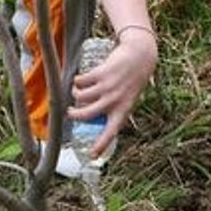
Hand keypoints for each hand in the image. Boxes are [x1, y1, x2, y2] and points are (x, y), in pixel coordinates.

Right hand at [69, 31, 156, 157]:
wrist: (140, 56)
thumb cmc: (133, 79)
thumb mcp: (128, 98)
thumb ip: (115, 108)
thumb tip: (94, 119)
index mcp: (123, 111)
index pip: (111, 132)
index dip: (100, 145)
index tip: (91, 155)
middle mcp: (114, 101)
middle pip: (85, 114)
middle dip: (73, 114)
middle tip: (70, 112)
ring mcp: (107, 87)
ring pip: (80, 96)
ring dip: (75, 94)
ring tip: (77, 91)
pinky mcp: (101, 73)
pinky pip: (80, 81)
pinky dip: (77, 81)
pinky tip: (80, 80)